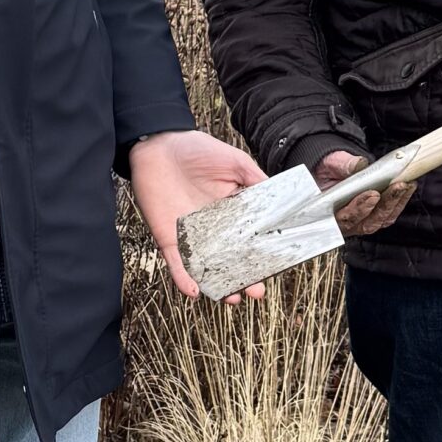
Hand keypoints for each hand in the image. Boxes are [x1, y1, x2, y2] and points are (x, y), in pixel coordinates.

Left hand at [129, 128, 267, 300]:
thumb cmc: (197, 150)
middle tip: (256, 292)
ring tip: (233, 297)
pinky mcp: (169, 238)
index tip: (274, 268)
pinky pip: (177, 263)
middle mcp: (214, 228)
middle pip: (232, 260)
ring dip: (219, 285)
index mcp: (233, 212)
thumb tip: (282, 201)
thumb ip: (257, 182)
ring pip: (207, 268)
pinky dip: (184, 278)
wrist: (158, 145)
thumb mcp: (236, 163)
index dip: (262, 255)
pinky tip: (195, 291)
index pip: (251, 239)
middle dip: (244, 278)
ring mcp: (191, 236)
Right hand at [314, 149, 415, 238]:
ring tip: (405, 184)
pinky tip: (407, 186)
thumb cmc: (330, 170)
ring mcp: (363, 220)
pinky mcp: (376, 215)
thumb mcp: (333, 164)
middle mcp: (347, 222)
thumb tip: (360, 164)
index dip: (359, 209)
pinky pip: (389, 214)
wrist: (334, 170)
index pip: (344, 218)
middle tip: (396, 187)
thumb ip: (344, 166)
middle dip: (384, 205)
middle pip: (368, 223)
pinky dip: (400, 200)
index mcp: (330, 213)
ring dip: (395, 202)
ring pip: (381, 220)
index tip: (372, 195)